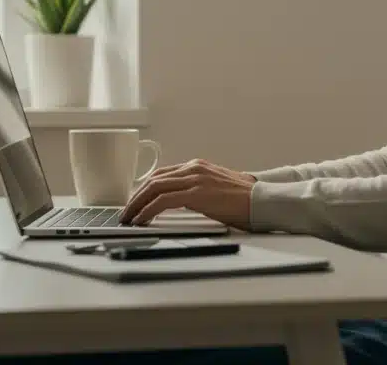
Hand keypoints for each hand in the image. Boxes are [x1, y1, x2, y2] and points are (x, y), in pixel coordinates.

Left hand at [121, 159, 257, 229]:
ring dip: (137, 204)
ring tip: (129, 218)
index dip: (144, 189)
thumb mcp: (214, 189)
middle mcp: (193, 168)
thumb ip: (196, 190)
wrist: (261, 200)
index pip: (161, 175)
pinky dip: (148, 210)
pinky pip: (163, 201)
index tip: (135, 202)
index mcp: (196, 166)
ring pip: (154, 187)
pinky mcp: (196, 193)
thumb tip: (177, 202)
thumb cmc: (242, 200)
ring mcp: (194, 178)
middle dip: (135, 197)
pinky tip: (142, 220)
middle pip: (153, 180)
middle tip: (126, 212)